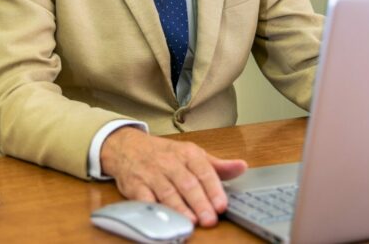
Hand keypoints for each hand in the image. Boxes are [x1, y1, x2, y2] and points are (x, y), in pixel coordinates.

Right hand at [100, 126, 247, 226]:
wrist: (127, 147)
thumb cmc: (164, 154)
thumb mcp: (192, 154)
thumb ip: (217, 166)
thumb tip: (242, 167)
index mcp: (187, 154)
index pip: (204, 171)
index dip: (213, 189)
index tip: (222, 205)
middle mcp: (170, 163)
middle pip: (187, 184)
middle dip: (200, 203)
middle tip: (210, 219)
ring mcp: (152, 174)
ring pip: (167, 192)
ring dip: (180, 208)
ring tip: (191, 221)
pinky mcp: (135, 186)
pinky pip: (145, 199)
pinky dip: (155, 209)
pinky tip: (164, 218)